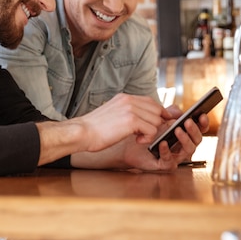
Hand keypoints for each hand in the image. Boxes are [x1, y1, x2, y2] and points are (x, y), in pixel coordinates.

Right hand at [70, 112, 208, 170]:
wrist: (81, 132)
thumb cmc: (94, 129)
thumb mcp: (113, 114)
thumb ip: (129, 113)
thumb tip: (144, 119)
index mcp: (124, 97)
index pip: (150, 102)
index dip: (157, 113)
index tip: (159, 124)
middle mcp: (129, 100)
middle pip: (157, 110)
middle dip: (157, 124)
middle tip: (148, 135)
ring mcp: (130, 109)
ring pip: (156, 120)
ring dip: (151, 132)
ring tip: (139, 139)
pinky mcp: (131, 120)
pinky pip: (152, 129)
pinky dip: (147, 138)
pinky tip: (137, 141)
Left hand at [122, 112, 208, 170]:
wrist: (130, 142)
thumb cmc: (147, 131)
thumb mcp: (159, 118)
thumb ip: (170, 113)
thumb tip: (180, 111)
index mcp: (185, 133)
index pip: (199, 129)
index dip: (203, 123)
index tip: (202, 115)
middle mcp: (183, 146)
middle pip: (197, 140)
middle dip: (194, 130)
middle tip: (187, 122)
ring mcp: (176, 156)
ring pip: (188, 150)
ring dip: (184, 139)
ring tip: (177, 130)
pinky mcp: (165, 164)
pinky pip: (170, 160)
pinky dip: (167, 151)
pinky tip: (163, 143)